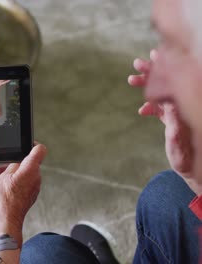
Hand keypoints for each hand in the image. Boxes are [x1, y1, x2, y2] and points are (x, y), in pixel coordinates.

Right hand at [0, 144, 46, 243]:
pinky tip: (7, 186)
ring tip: (2, 178)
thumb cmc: (5, 198)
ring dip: (16, 172)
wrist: (7, 218)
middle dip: (17, 162)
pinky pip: (27, 182)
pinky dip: (18, 181)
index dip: (33, 144)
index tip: (25, 145)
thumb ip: (14, 164)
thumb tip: (18, 161)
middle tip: (4, 167)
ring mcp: (36, 186)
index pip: (40, 150)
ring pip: (28, 172)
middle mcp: (37, 177)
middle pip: (31, 162)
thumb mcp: (5, 175)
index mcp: (31, 169)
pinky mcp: (32, 194)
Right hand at [129, 50, 192, 176]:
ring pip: (163, 92)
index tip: (154, 57)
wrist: (192, 170)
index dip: (165, 69)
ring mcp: (178, 112)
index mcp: (186, 109)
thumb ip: (174, 129)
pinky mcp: (173, 119)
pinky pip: (160, 106)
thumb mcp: (178, 146)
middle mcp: (183, 107)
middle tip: (137, 64)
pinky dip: (150, 106)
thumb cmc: (187, 160)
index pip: (176, 83)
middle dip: (152, 72)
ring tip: (131, 79)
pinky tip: (141, 111)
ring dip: (148, 85)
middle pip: (169, 83)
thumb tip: (170, 110)